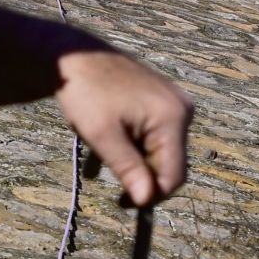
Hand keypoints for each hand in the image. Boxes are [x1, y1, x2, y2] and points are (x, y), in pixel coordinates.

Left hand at [55, 48, 193, 207]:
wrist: (76, 56)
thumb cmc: (87, 93)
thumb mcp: (103, 136)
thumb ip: (129, 169)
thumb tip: (145, 200)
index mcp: (172, 118)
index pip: (174, 175)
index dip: (151, 195)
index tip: (122, 203)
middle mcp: (182, 110)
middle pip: (168, 162)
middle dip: (140, 173)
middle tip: (107, 171)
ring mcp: (173, 103)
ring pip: (159, 149)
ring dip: (133, 159)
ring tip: (102, 151)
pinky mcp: (162, 100)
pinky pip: (153, 133)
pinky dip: (132, 144)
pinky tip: (106, 144)